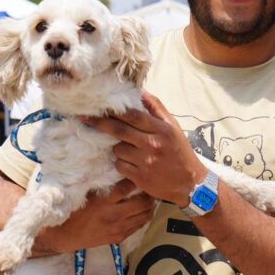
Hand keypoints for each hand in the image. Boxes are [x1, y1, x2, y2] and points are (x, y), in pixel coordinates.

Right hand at [38, 179, 154, 252]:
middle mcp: (113, 216)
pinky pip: (139, 226)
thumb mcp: (85, 194)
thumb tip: (117, 169)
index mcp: (102, 202)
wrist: (65, 235)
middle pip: (141, 203)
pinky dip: (144, 217)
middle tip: (150, 185)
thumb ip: (101, 184)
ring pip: (144, 216)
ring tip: (151, 197)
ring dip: (150, 206)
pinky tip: (145, 210)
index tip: (139, 172)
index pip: (125, 188)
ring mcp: (118, 228)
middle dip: (148, 193)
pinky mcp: (119, 237)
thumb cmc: (73, 210)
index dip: (134, 179)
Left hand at [83, 91, 205, 206]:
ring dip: (118, 147)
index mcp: (161, 129)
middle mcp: (152, 144)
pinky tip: (131, 163)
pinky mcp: (140, 178)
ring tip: (129, 149)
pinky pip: (120, 166)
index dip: (114, 110)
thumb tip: (140, 91)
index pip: (133, 115)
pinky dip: (121, 163)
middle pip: (119, 131)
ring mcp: (145, 162)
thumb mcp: (172, 126)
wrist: (190, 183)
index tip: (98, 105)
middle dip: (100, 123)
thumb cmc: (180, 151)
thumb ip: (156, 108)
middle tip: (84, 118)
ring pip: (118, 149)